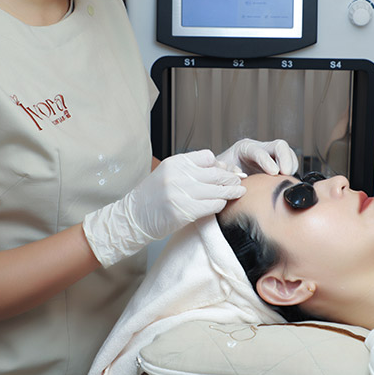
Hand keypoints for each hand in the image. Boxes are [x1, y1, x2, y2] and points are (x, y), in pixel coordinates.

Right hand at [83, 150, 244, 267]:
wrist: (133, 217)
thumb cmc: (153, 196)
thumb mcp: (169, 174)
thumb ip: (191, 169)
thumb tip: (221, 167)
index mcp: (174, 162)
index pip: (207, 157)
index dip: (221, 164)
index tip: (229, 170)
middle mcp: (177, 175)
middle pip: (215, 173)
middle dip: (230, 177)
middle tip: (240, 180)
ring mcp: (180, 193)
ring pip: (217, 189)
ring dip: (231, 191)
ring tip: (240, 192)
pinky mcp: (183, 211)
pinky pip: (212, 205)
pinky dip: (220, 204)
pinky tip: (222, 204)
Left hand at [217, 138, 297, 175]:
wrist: (225, 178)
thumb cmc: (221, 175)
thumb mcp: (219, 172)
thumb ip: (224, 172)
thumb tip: (235, 174)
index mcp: (244, 148)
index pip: (258, 150)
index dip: (266, 160)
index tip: (273, 172)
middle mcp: (260, 149)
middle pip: (279, 146)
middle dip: (285, 158)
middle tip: (286, 174)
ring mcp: (271, 156)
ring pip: (288, 154)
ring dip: (291, 166)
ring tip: (288, 179)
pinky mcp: (278, 166)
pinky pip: (291, 165)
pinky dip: (292, 174)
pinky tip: (288, 183)